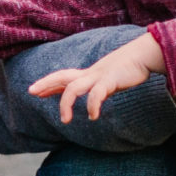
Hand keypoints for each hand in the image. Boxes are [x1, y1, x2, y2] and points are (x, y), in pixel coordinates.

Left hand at [28, 33, 166, 123]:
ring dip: (66, 104)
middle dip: (46, 84)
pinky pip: (96, 94)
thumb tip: (95, 96)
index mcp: (89, 74)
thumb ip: (99, 86)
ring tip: (65, 120)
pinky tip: (93, 116)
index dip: (48, 83)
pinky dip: (92, 105)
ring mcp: (99, 76)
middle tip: (32, 92)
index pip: (64, 77)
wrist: (144, 55)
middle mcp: (90, 74)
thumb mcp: (109, 78)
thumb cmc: (128, 68)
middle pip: (63, 77)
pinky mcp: (110, 80)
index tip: (34, 90)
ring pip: (74, 88)